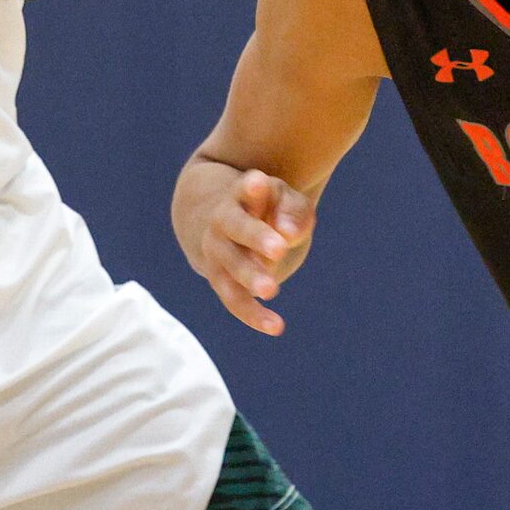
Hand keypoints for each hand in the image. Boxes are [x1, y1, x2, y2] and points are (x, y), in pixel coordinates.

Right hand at [182, 165, 315, 337]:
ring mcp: (217, 251)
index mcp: (241, 193)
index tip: (258, 183)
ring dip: (249, 278)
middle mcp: (222, 220)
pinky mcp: (219, 279)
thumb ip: (292, 212)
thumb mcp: (286, 200)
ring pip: (229, 267)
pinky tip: (276, 326)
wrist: (224, 220)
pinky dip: (253, 314)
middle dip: (256, 238)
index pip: (245, 187)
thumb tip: (287, 233)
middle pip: (236, 228)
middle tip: (278, 250)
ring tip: (272, 290)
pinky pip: (233, 299)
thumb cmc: (267, 207)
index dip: (251, 187)